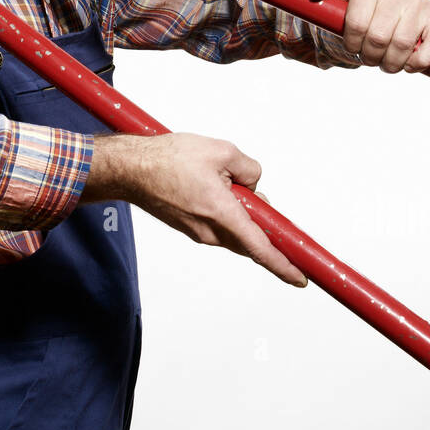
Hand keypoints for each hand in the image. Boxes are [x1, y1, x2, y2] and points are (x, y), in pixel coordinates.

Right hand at [81, 133, 307, 287]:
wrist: (130, 169)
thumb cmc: (168, 159)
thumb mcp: (221, 151)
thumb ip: (249, 169)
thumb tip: (253, 184)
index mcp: (222, 214)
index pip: (260, 248)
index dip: (283, 265)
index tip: (299, 278)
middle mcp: (210, 232)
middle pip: (249, 236)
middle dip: (256, 217)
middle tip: (247, 190)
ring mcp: (198, 233)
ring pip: (232, 228)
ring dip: (236, 209)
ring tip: (216, 177)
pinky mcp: (188, 228)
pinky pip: (217, 224)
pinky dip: (221, 209)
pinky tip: (206, 184)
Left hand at [306, 0, 429, 73]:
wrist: (378, 2)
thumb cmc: (352, 2)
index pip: (357, 24)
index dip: (352, 43)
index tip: (352, 45)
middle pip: (379, 38)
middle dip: (369, 56)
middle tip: (368, 56)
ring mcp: (419, 0)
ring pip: (402, 45)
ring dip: (390, 63)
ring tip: (384, 61)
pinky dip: (419, 62)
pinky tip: (407, 64)